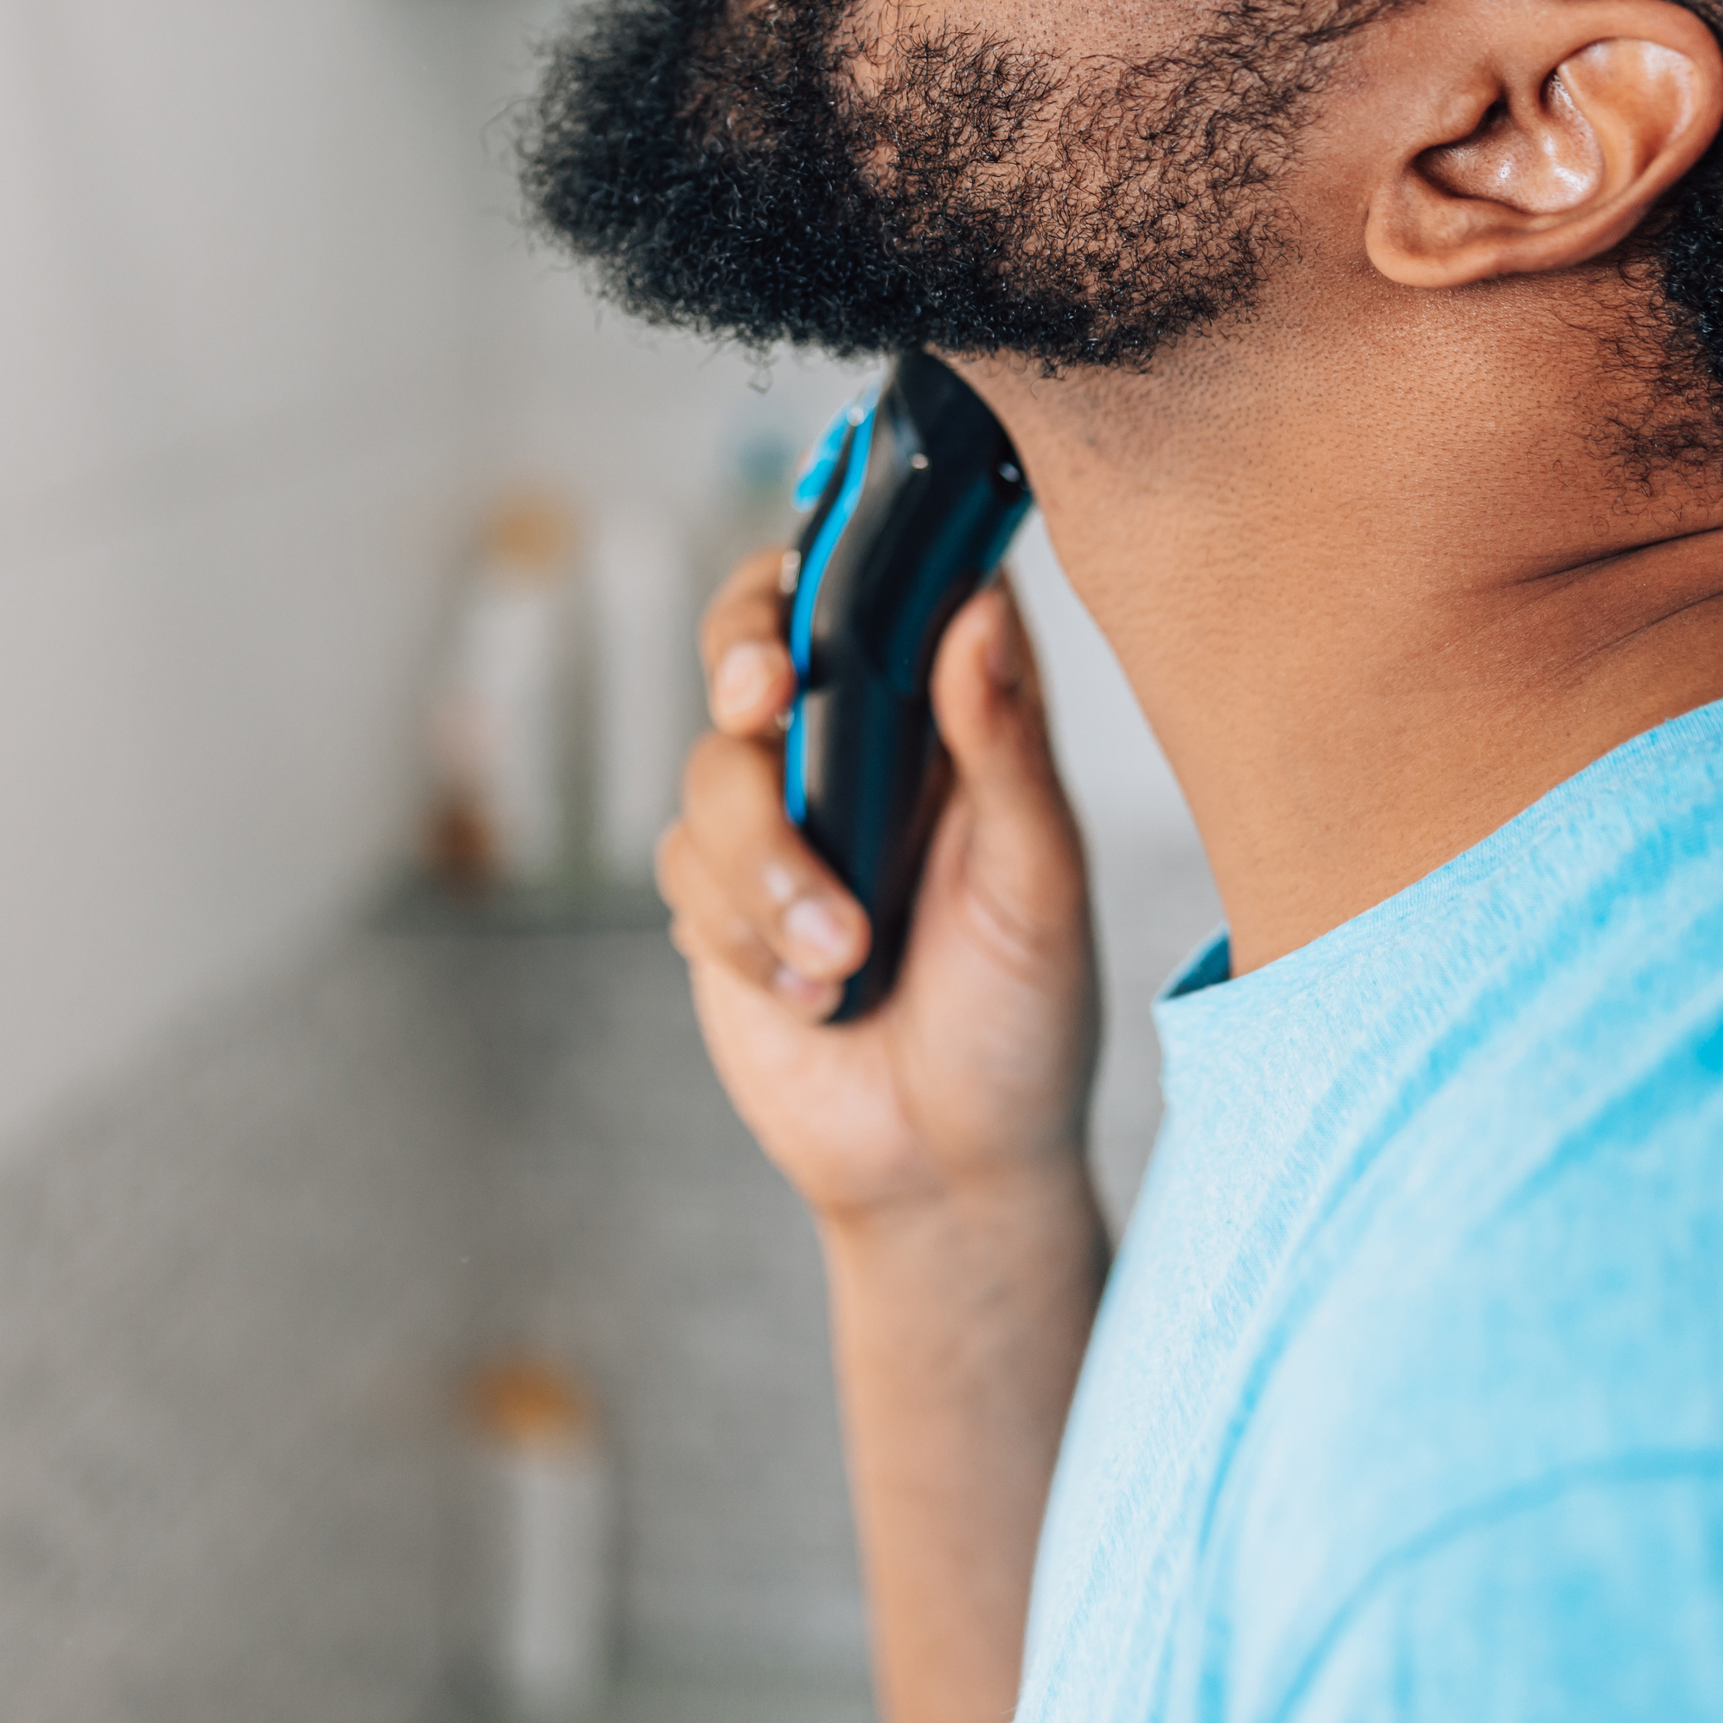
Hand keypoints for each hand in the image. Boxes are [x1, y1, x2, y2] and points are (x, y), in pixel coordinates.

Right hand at [657, 547, 1102, 1230]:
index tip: (822, 578)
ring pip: (712, 769)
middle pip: (756, 635)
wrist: (945, 1171)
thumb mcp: (1039, 884)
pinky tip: (811, 989)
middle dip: (742, 660)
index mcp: (948, 717)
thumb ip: (1006, 746)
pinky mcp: (720, 893)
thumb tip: (982, 608)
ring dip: (767, 865)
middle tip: (761, 702)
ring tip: (844, 956)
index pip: (879, 581)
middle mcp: (858, 748)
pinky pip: (684, 867)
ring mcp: (782, 817)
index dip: (835, 551)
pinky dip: (741, 929)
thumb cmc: (1025, 1022)